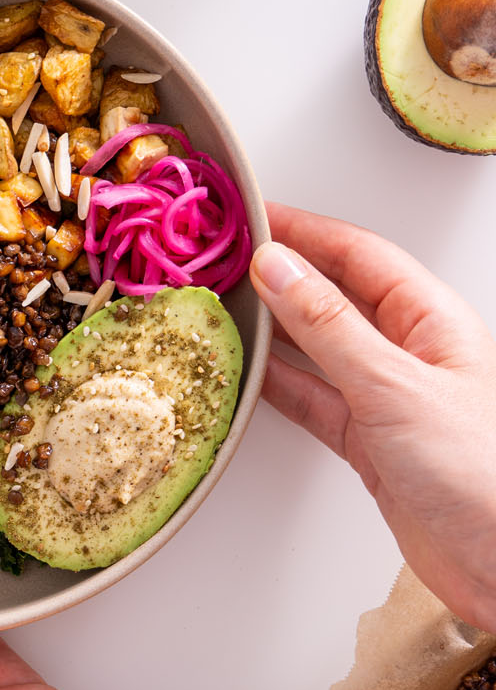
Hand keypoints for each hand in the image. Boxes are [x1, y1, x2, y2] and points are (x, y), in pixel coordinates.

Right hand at [252, 202, 495, 627]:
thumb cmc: (481, 471)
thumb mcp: (394, 386)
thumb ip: (328, 325)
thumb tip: (277, 266)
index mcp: (432, 319)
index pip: (356, 254)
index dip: (301, 230)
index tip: (247, 218)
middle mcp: (411, 351)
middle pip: (333, 295)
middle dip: (278, 275)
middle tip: (219, 261)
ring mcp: (389, 397)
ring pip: (317, 348)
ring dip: (271, 330)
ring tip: (219, 308)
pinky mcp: (372, 443)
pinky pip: (313, 399)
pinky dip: (276, 387)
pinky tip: (243, 374)